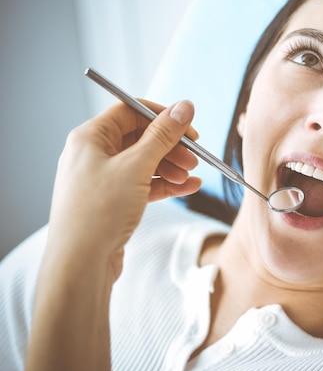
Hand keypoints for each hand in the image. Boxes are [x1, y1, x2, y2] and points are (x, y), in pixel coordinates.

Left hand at [46, 99, 201, 277]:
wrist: (80, 264)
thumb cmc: (98, 212)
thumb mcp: (136, 167)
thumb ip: (163, 135)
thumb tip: (183, 107)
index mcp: (90, 138)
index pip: (130, 111)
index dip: (162, 117)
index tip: (188, 129)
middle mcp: (93, 155)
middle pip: (140, 138)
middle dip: (170, 146)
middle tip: (194, 158)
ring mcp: (102, 179)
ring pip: (144, 162)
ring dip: (171, 166)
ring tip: (191, 176)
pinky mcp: (112, 201)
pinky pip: (142, 184)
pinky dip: (165, 185)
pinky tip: (188, 188)